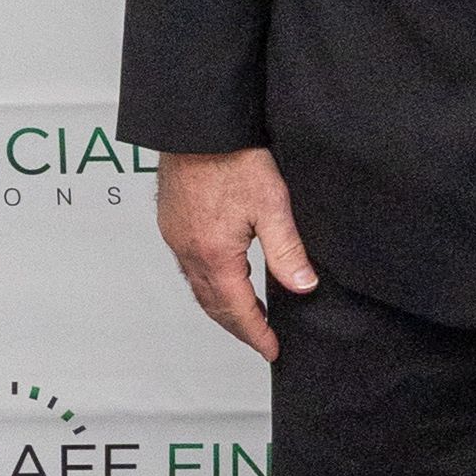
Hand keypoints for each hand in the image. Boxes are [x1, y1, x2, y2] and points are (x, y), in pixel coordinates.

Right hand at [156, 146, 316, 362]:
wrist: (197, 124)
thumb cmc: (232, 157)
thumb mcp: (271, 204)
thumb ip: (287, 250)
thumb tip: (303, 287)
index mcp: (214, 255)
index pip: (238, 310)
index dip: (256, 334)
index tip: (272, 350)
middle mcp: (189, 251)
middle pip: (213, 305)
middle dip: (238, 327)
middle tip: (260, 340)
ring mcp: (177, 237)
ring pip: (198, 287)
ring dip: (222, 307)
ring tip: (246, 316)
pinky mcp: (172, 221)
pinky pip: (189, 266)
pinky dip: (208, 283)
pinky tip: (223, 276)